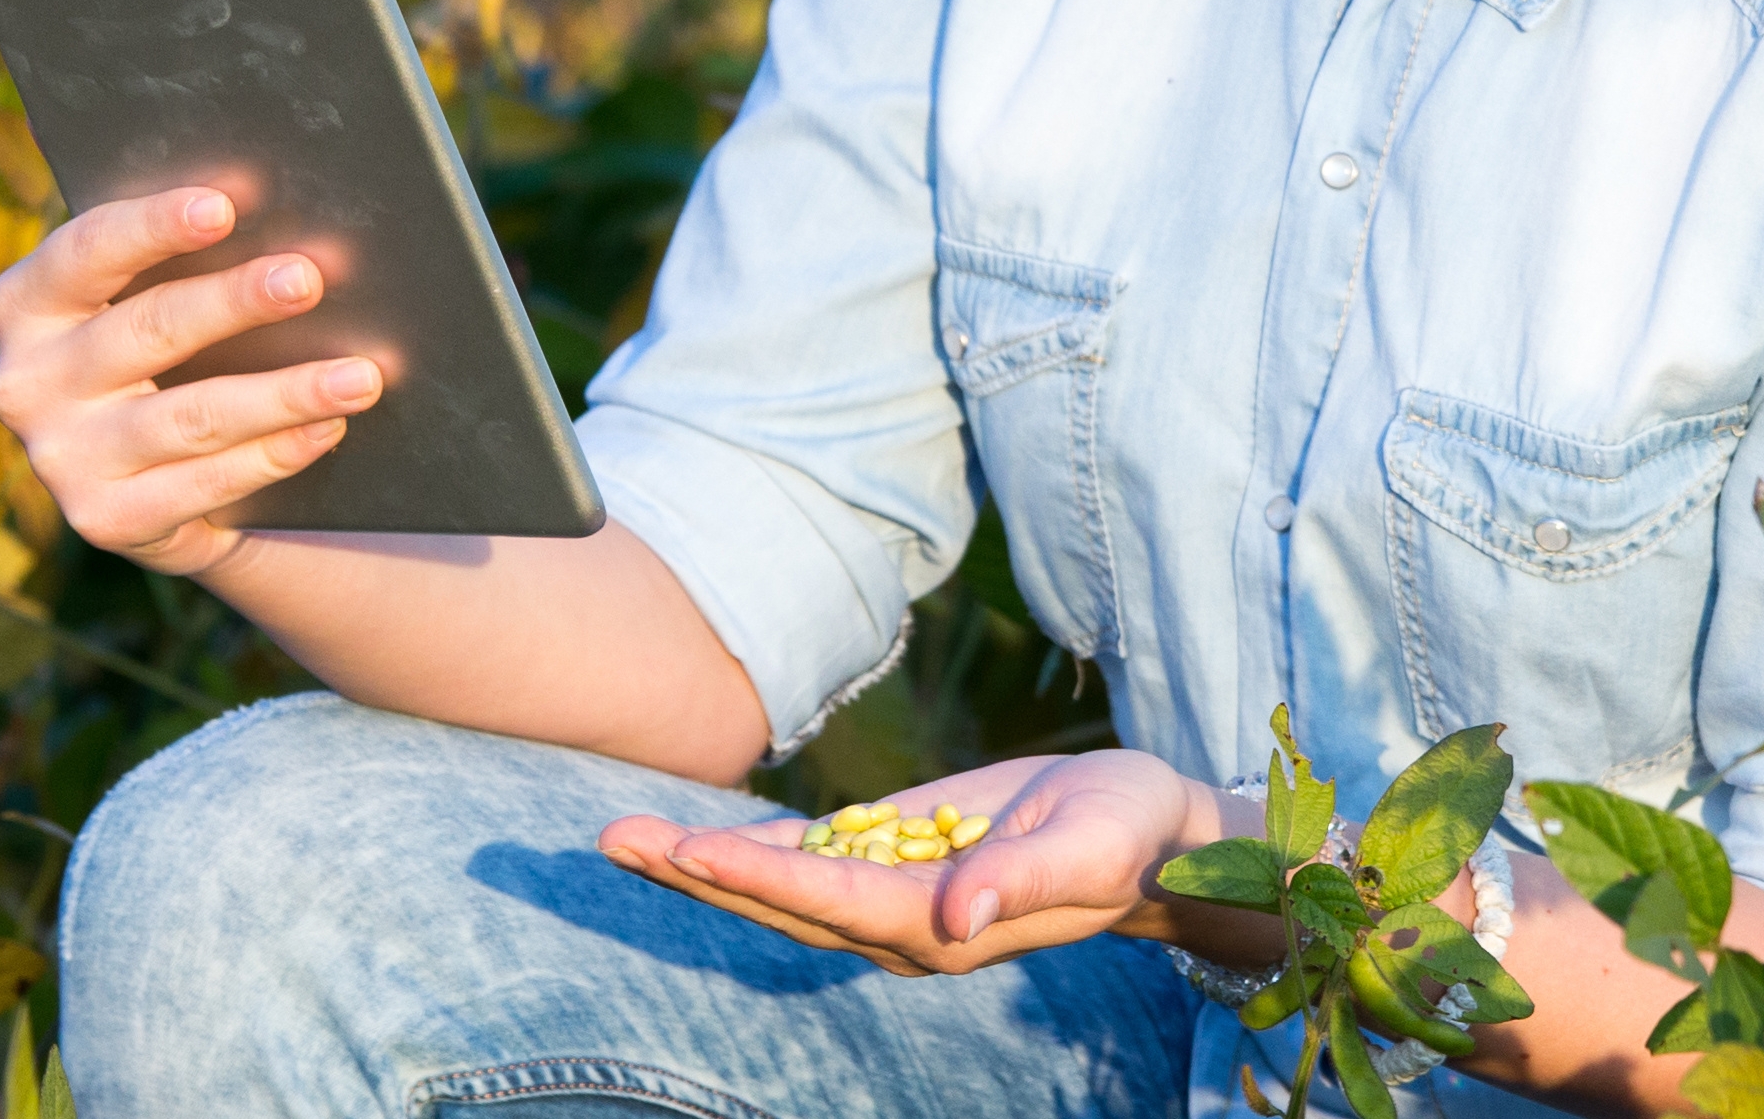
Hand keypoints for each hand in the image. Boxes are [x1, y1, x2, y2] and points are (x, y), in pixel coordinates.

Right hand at [0, 185, 381, 576]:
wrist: (148, 475)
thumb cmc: (164, 348)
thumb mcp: (147, 298)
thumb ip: (185, 260)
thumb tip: (289, 224)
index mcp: (27, 303)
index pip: (87, 251)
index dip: (154, 225)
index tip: (224, 205)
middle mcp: (27, 381)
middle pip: (149, 329)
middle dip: (236, 301)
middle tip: (309, 279)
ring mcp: (61, 458)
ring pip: (191, 416)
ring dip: (285, 392)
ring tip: (359, 375)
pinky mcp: (104, 519)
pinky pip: (205, 483)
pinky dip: (275, 453)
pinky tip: (326, 429)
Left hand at [596, 750, 1236, 978]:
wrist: (1151, 834)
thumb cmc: (1128, 836)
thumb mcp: (1089, 847)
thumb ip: (1020, 880)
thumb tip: (954, 914)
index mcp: (943, 928)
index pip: (832, 902)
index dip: (758, 876)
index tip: (688, 849)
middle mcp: (902, 924)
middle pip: (778, 903)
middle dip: (694, 874)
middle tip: (612, 841)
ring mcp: (892, 895)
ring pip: (779, 885)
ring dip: (700, 864)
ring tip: (622, 836)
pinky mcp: (895, 858)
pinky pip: (808, 861)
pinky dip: (747, 850)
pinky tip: (691, 839)